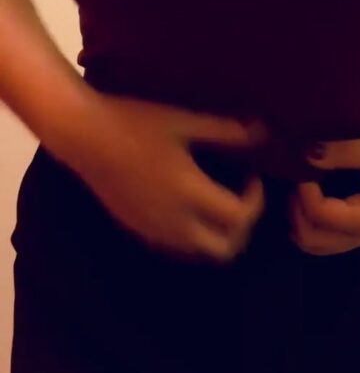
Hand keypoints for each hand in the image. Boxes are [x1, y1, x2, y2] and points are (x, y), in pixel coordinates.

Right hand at [52, 87, 267, 264]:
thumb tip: (261, 131)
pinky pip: (177, 245)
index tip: (252, 176)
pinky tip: (189, 203)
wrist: (84, 136)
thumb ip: (225, 130)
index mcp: (189, 193)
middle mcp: (174, 221)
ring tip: (219, 199)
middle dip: (242, 228)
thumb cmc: (135, 122)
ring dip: (219, 233)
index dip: (256, 200)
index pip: (238, 218)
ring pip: (200, 251)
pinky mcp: (137, 229)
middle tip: (241, 197)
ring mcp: (153, 230)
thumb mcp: (183, 121)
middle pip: (224, 248)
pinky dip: (195, 234)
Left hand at [288, 132, 359, 255]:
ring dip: (298, 219)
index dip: (303, 190)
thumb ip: (341, 152)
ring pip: (313, 244)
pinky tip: (308, 198)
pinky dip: (307, 223)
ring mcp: (359, 238)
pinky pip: (322, 239)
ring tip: (301, 187)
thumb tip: (305, 153)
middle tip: (298, 178)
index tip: (304, 164)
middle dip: (294, 209)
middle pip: (309, 239)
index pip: (318, 215)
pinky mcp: (357, 232)